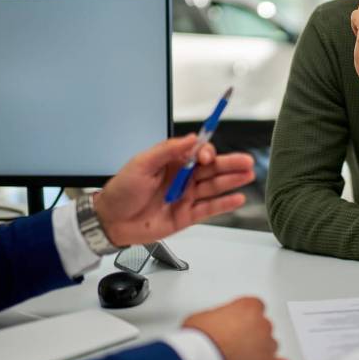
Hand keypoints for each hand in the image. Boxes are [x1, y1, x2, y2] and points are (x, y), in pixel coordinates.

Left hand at [93, 134, 254, 246]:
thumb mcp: (141, 164)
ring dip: (232, 180)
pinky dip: (224, 204)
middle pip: (212, 169)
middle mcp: (183, 178)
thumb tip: (191, 138)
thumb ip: (167, 151)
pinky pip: (209, 209)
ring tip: (248, 175)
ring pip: (214, 187)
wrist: (110, 221)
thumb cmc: (122, 190)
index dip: (206, 152)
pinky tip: (237, 198)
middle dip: (230, 164)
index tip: (206, 156)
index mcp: (172, 162)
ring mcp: (186, 197)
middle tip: (247, 161)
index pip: (197, 152)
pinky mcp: (187, 216)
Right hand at [183, 297, 288, 359]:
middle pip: (264, 327)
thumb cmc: (199, 340)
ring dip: (260, 352)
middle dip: (253, 335)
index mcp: (248, 308)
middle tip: (237, 344)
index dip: (246, 317)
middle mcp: (262, 325)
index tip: (239, 324)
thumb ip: (218, 316)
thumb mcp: (203, 316)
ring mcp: (267, 347)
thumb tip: (216, 324)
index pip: (256, 307)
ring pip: (271, 347)